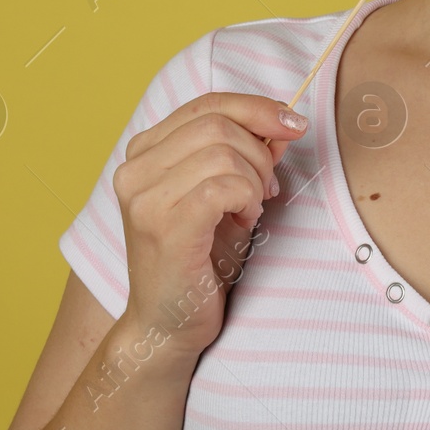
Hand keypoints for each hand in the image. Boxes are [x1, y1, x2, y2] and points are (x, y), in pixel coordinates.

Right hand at [111, 92, 309, 358]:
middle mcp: (135, 169)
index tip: (294, 124)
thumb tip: (284, 122)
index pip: (207, 104)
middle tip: (266, 189)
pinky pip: (223, 187)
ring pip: (223, 152)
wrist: (168, 325)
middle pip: (218, 124)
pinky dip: (247, 199)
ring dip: (253, 180)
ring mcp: (144, 198)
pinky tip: (244, 222)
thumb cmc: (200, 259)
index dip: (257, 107)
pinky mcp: (163, 226)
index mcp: (144, 152)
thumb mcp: (229, 195)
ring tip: (249, 210)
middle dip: (259, 152)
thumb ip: (250, 154)